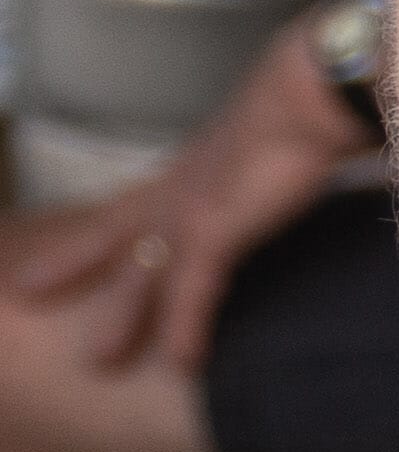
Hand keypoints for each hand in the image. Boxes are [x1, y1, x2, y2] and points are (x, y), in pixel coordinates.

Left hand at [0, 21, 366, 398]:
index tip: (72, 239)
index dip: (99, 222)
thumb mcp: (281, 130)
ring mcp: (192, 207)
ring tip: (98, 360)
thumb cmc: (311, 99)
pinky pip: (192, 290)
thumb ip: (274, 154)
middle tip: (28, 286)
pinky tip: (184, 362)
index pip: (133, 198)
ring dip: (121, 315)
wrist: (316, 89)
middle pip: (116, 229)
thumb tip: (296, 161)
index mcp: (196, 163)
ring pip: (142, 270)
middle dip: (73, 259)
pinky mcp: (215, 228)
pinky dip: (186, 326)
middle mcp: (182, 185)